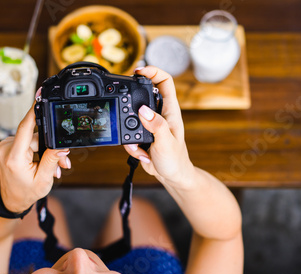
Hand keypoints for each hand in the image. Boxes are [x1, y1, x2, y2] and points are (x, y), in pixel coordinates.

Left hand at [0, 99, 70, 212]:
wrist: (10, 200)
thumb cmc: (25, 193)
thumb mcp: (43, 180)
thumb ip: (52, 160)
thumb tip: (62, 146)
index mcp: (14, 157)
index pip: (25, 127)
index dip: (34, 111)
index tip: (40, 97)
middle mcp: (6, 148)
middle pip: (35, 137)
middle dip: (51, 148)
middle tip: (63, 162)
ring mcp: (6, 146)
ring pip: (33, 140)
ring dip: (46, 151)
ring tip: (54, 168)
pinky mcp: (9, 146)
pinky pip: (28, 142)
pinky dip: (38, 151)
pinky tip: (44, 163)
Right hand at [124, 66, 194, 187]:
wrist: (172, 176)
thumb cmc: (176, 160)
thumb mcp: (166, 142)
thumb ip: (156, 125)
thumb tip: (143, 110)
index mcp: (170, 111)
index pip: (164, 82)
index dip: (153, 71)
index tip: (139, 71)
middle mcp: (159, 114)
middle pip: (142, 95)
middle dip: (131, 105)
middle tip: (124, 110)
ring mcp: (149, 124)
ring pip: (130, 118)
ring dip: (129, 133)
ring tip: (140, 146)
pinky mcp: (141, 135)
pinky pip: (128, 135)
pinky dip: (130, 146)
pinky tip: (142, 153)